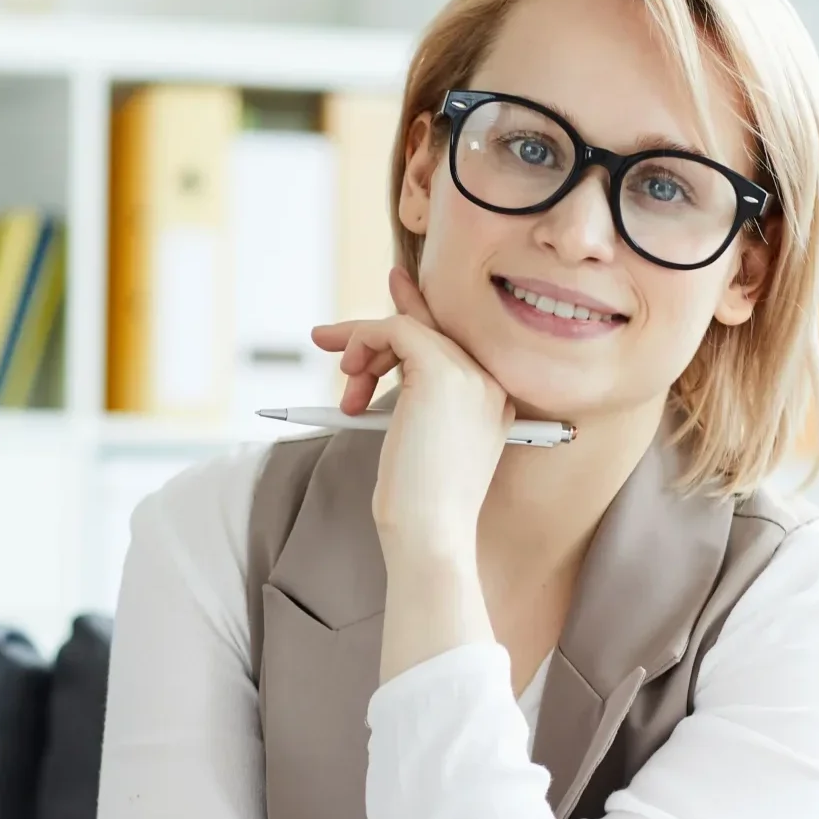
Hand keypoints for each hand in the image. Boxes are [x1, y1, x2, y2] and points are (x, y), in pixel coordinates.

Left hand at [310, 265, 515, 560]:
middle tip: (325, 340)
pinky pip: (395, 330)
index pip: (452, 341)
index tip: (391, 284)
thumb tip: (377, 363)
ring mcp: (471, 375)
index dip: (416, 310)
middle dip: (371, 333)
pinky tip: (350, 377)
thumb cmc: (419, 507)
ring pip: (408, 328)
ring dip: (361, 348)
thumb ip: (415, 402)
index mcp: (494, 401)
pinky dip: (362, 341)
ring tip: (346, 392)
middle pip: (428, 330)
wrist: (430, 535)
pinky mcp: (442, 371)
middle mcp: (490, 382)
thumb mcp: (419, 443)